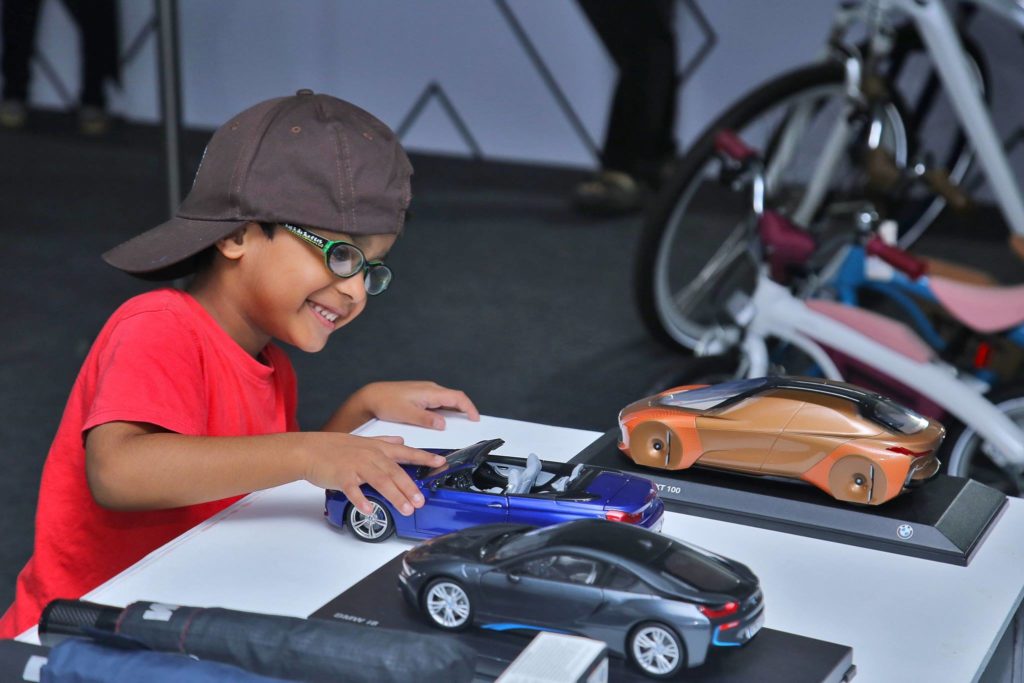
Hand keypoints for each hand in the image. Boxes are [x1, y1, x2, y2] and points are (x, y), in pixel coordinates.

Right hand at [303, 433, 444, 515]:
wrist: (309, 450)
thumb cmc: (334, 447)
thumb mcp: (363, 440)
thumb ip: (384, 441)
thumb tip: (400, 440)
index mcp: (377, 448)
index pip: (406, 452)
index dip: (424, 457)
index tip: (440, 462)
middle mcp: (370, 456)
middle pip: (395, 472)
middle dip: (410, 487)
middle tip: (421, 500)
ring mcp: (356, 466)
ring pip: (380, 481)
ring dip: (394, 495)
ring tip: (406, 509)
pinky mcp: (342, 477)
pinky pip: (354, 490)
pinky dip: (362, 500)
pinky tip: (370, 509)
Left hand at [327, 381, 479, 431]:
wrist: (371, 396)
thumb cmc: (386, 402)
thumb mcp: (407, 414)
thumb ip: (426, 419)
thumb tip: (443, 424)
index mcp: (430, 392)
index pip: (457, 397)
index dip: (469, 408)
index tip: (475, 419)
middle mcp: (430, 389)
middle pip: (455, 398)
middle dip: (465, 410)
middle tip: (471, 423)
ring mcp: (425, 392)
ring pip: (447, 400)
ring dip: (455, 411)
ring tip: (459, 424)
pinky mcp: (420, 396)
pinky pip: (438, 402)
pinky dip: (445, 411)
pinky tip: (442, 420)